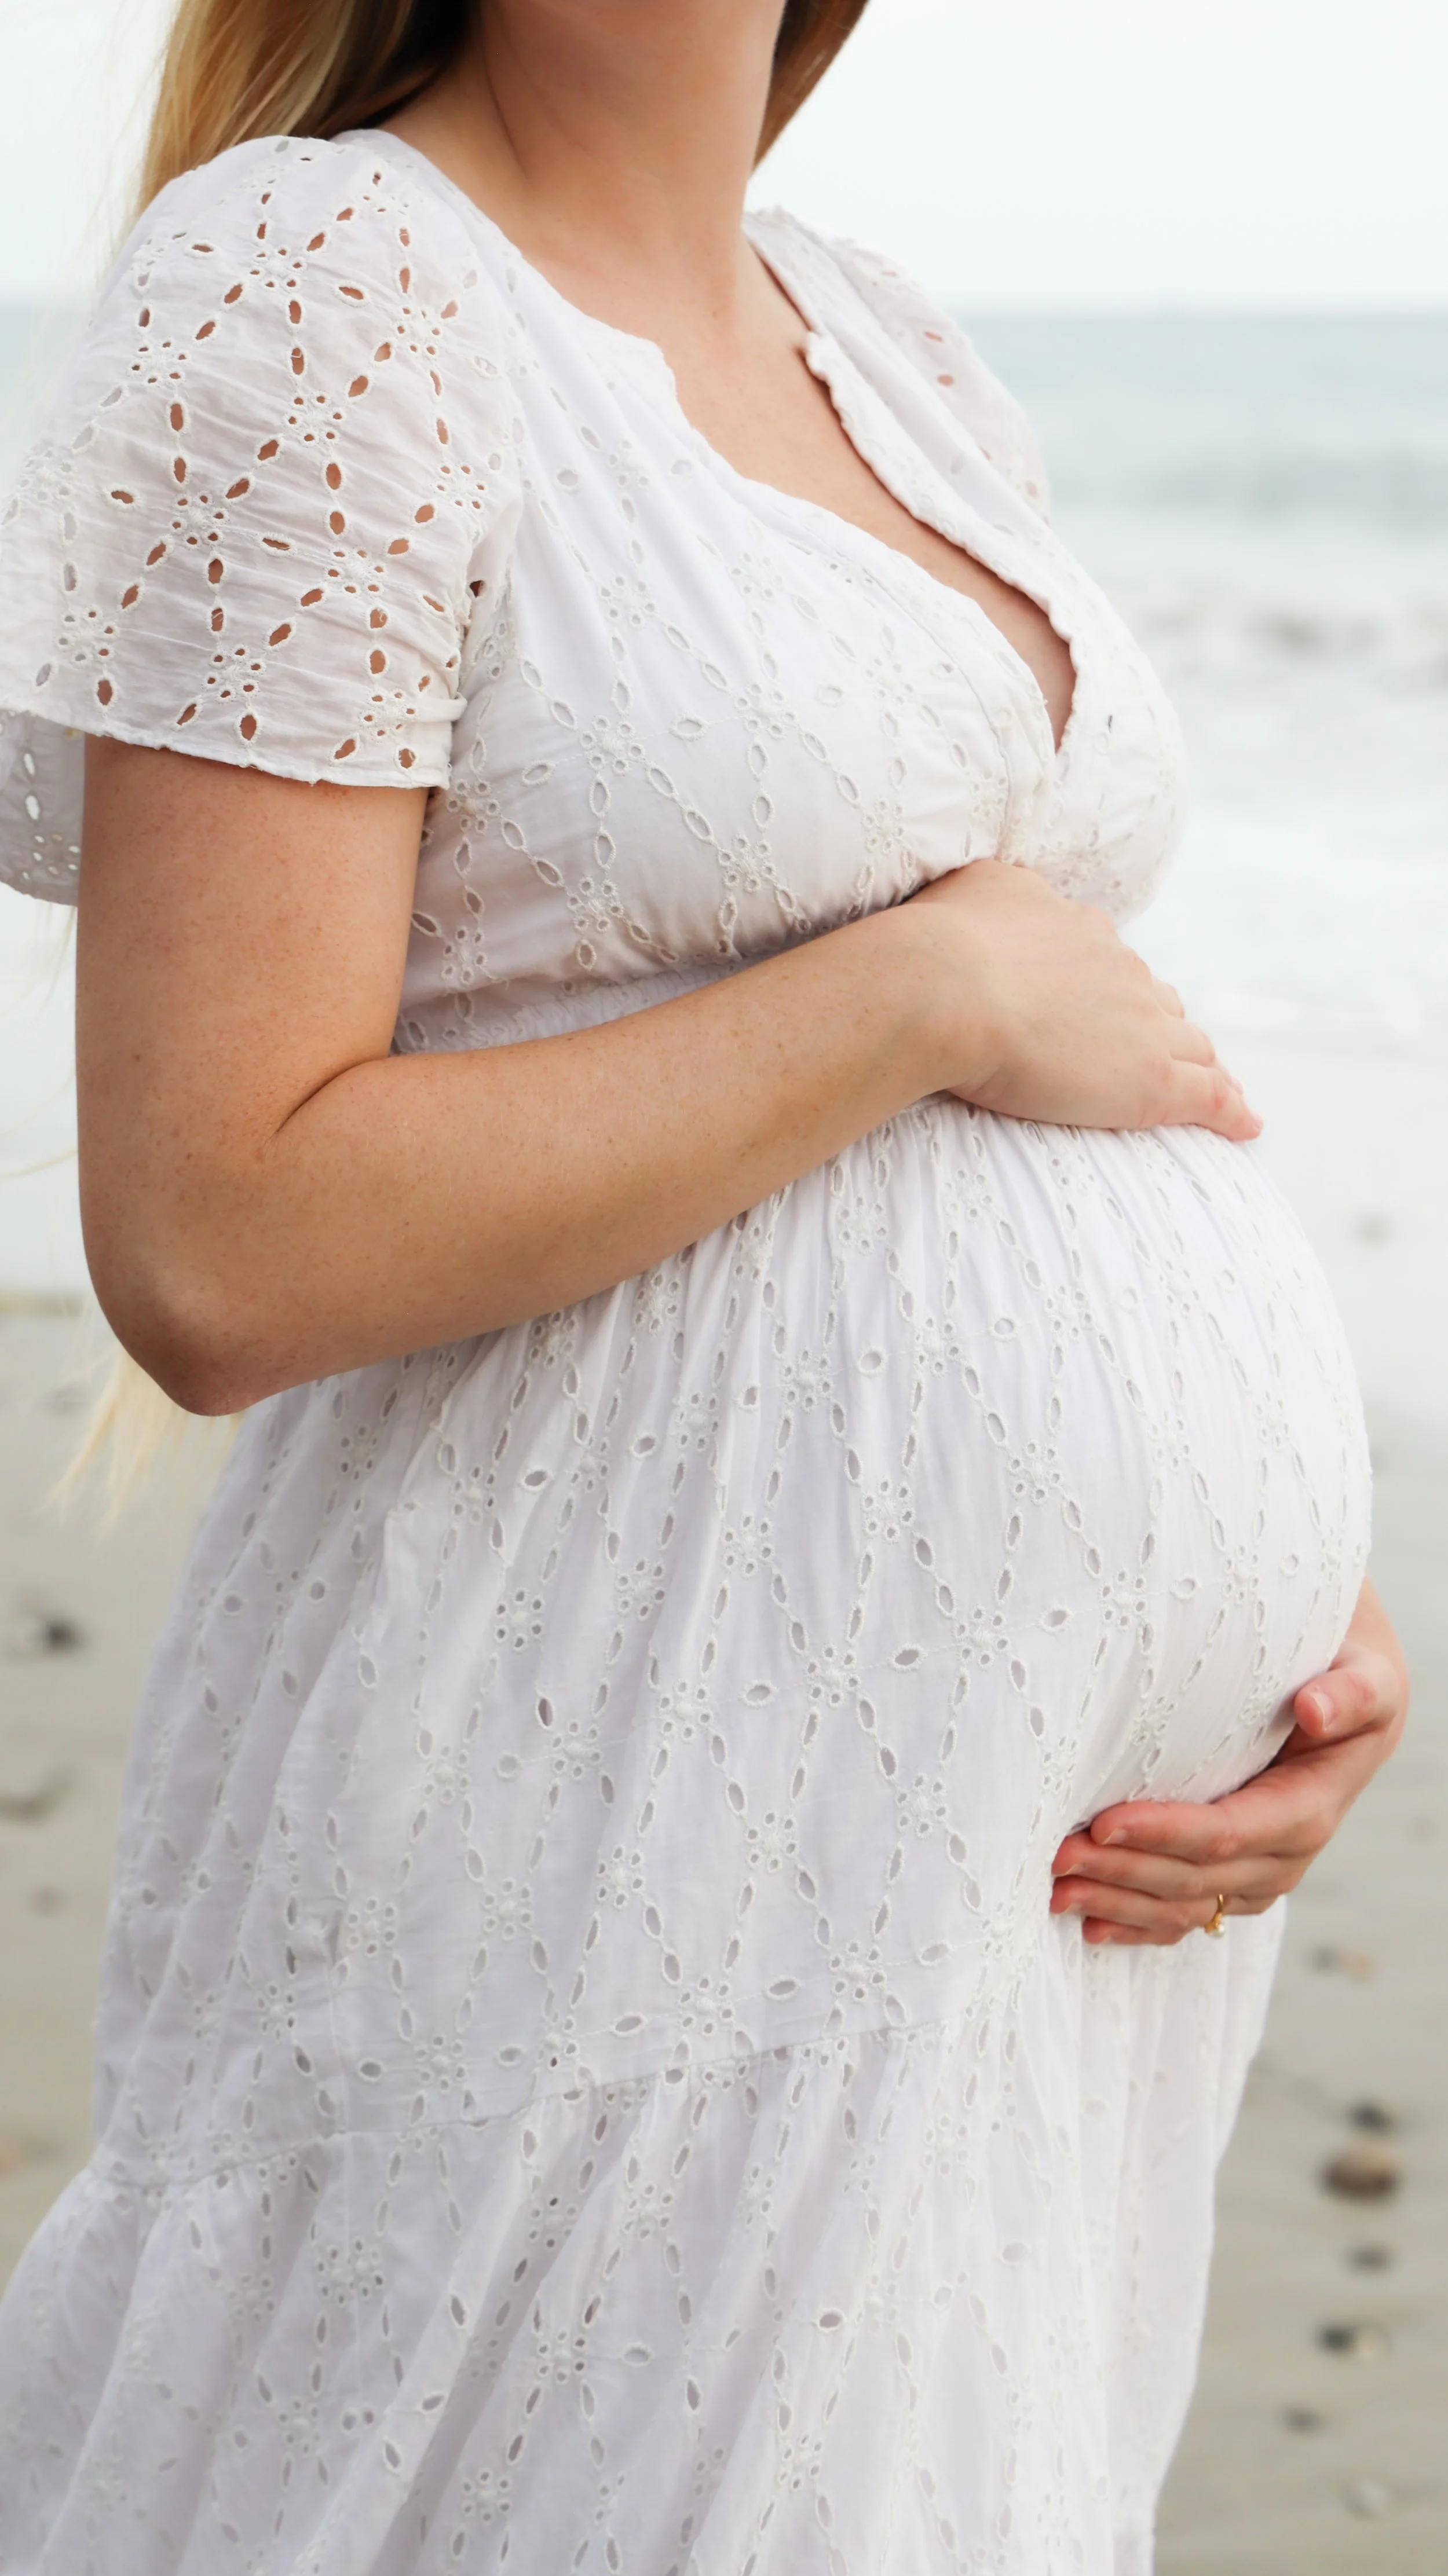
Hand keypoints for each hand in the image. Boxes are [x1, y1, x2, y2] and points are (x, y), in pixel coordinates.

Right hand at [904, 859, 1260, 1139]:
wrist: (943, 988)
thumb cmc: (937, 945)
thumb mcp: (971, 889)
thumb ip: (1000, 892)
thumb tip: (1010, 890)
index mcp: (1078, 929)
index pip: (1111, 964)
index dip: (1116, 990)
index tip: (1113, 1009)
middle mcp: (1119, 968)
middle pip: (1157, 1001)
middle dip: (1164, 1024)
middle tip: (1168, 1051)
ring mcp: (1142, 1023)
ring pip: (1193, 1045)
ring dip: (1204, 1064)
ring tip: (1217, 1088)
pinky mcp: (1152, 1080)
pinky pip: (1208, 1096)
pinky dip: (1231, 1111)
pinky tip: (1246, 1125)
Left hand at [1048, 1579, 1407, 1944]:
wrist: (1347, 1708)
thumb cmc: (1348, 1680)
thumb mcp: (1367, 1678)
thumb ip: (1351, 1694)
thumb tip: (1315, 1709)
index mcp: (1309, 1810)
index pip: (1228, 1832)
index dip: (1165, 1832)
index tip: (1104, 1822)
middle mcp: (1284, 1856)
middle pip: (1194, 1877)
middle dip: (1123, 1871)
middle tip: (1058, 1854)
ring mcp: (1258, 1878)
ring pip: (1184, 1906)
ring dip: (1118, 1903)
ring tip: (1056, 1891)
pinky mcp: (1236, 1884)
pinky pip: (1186, 1916)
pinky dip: (1137, 1925)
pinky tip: (1091, 1926)